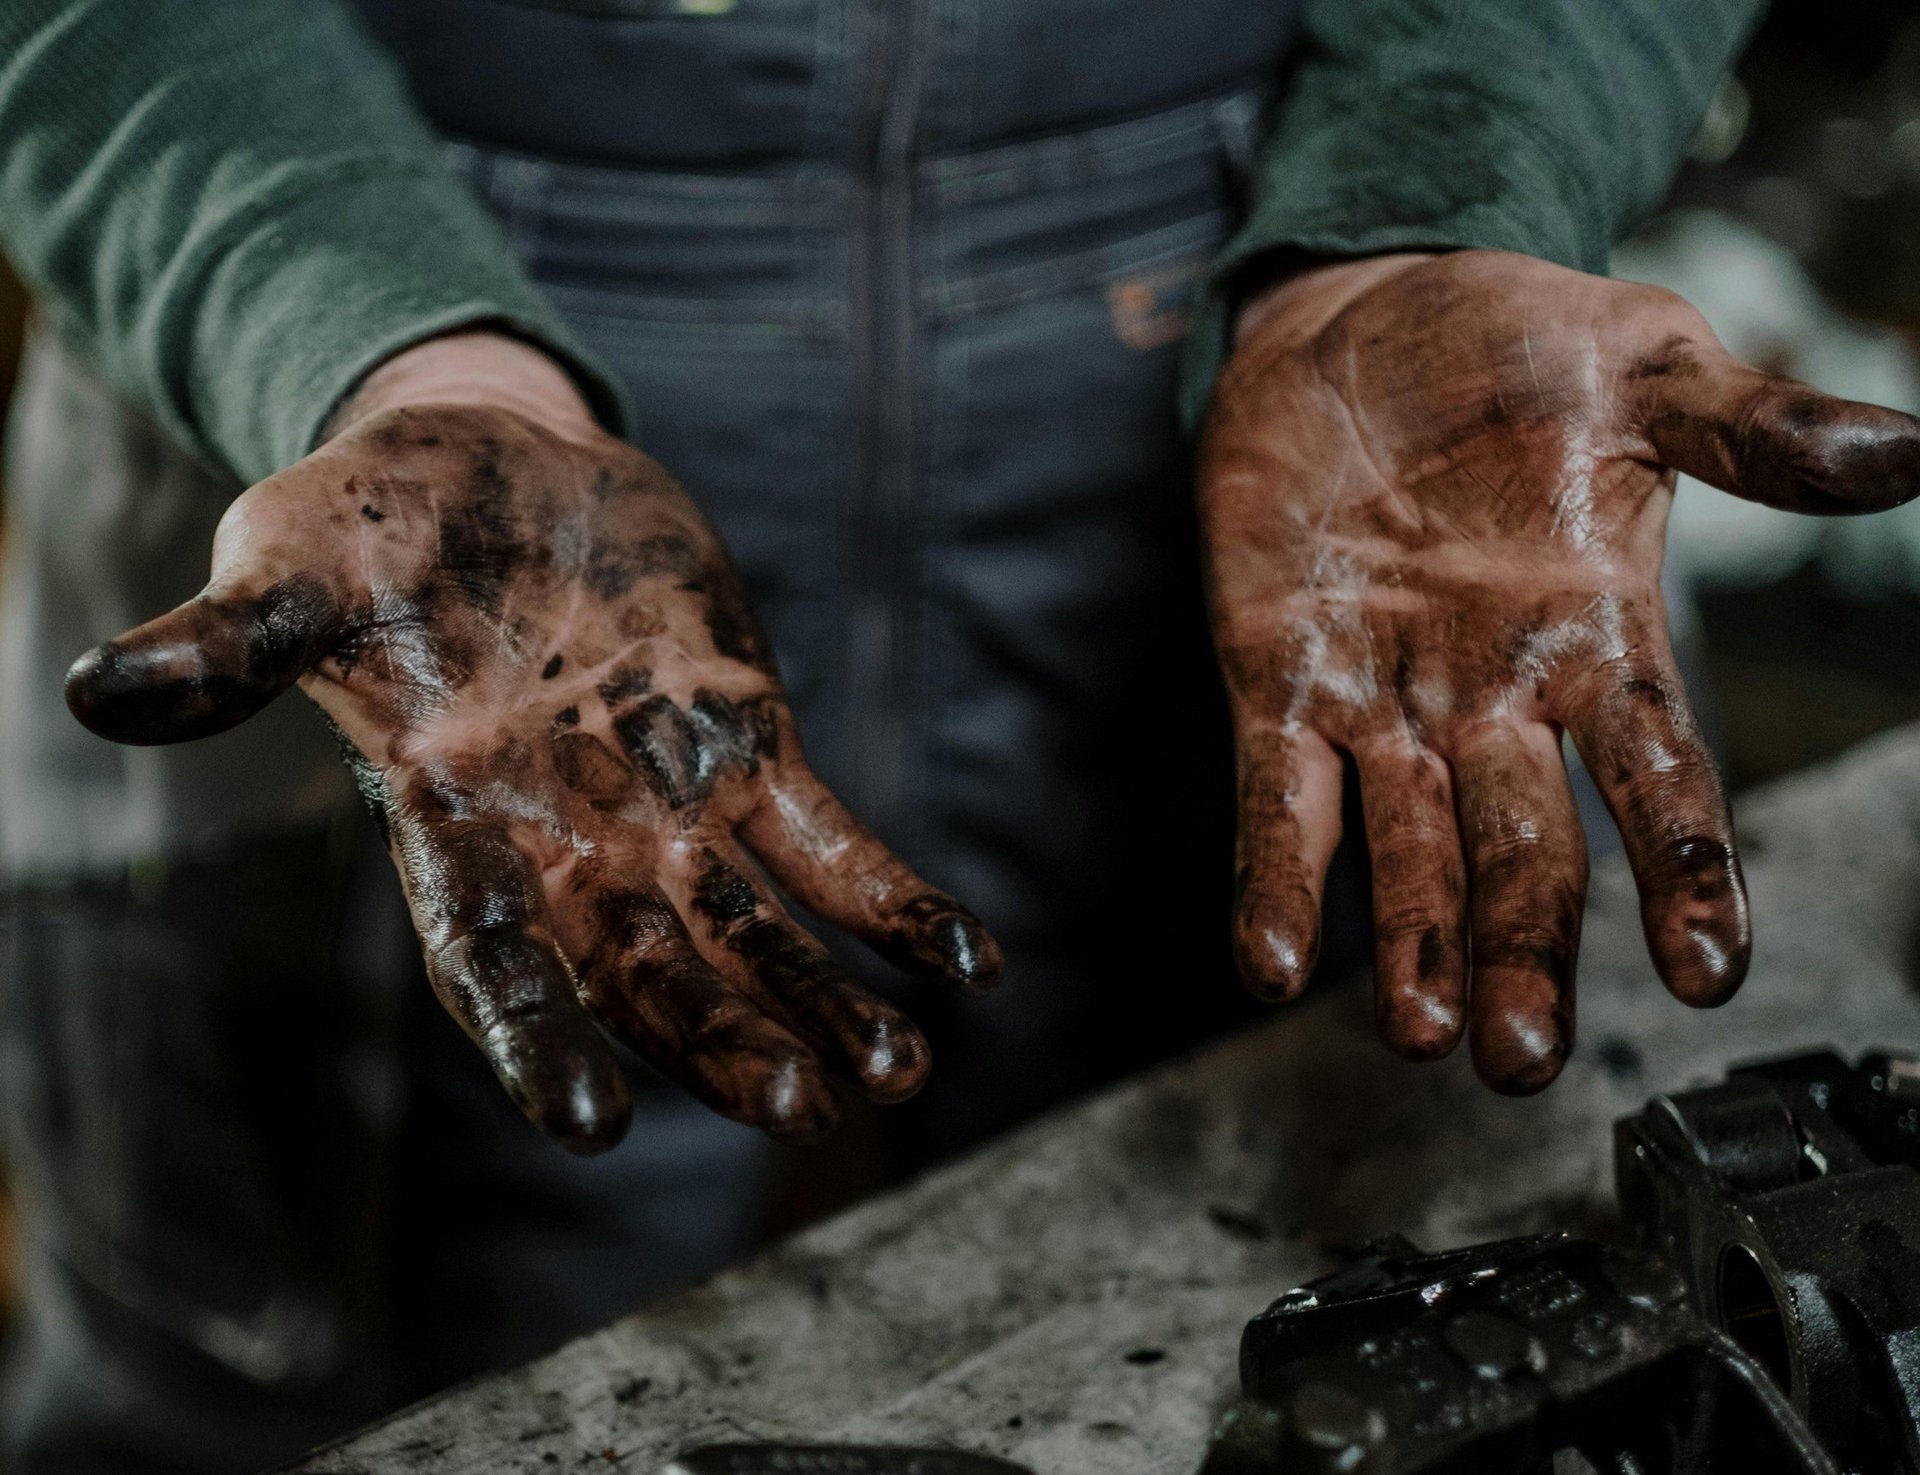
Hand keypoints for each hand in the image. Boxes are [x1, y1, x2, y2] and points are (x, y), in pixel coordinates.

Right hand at [65, 333, 1001, 1151]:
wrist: (487, 459)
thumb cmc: (370, 524)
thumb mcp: (290, 565)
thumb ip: (228, 643)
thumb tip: (94, 692)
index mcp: (456, 822)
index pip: (494, 960)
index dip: (538, 1039)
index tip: (592, 1121)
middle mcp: (571, 842)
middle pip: (654, 974)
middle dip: (721, 1039)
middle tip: (795, 1105)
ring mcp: (669, 804)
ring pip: (756, 934)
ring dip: (826, 1001)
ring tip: (899, 1073)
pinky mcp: (749, 747)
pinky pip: (834, 846)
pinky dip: (897, 903)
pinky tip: (972, 966)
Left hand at [1202, 250, 1919, 1091]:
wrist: (1359, 311)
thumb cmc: (1512, 345)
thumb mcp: (1645, 368)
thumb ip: (1752, 428)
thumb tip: (1904, 452)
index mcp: (1600, 635)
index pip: (1658, 776)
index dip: (1685, 873)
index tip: (1709, 972)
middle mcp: (1496, 697)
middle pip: (1524, 850)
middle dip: (1525, 950)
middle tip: (1525, 1059)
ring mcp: (1384, 699)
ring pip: (1406, 849)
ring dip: (1413, 944)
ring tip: (1423, 1035)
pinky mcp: (1280, 682)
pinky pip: (1277, 796)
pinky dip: (1277, 875)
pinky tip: (1268, 959)